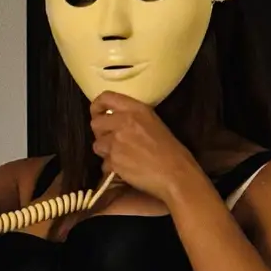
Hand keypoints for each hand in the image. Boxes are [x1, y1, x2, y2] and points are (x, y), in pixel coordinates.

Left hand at [89, 91, 205, 203]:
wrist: (175, 173)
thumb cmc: (171, 150)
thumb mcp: (153, 123)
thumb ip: (132, 118)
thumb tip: (116, 122)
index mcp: (135, 109)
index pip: (105, 97)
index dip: (97, 106)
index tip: (98, 113)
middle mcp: (123, 122)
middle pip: (96, 124)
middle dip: (101, 133)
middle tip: (112, 140)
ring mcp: (116, 142)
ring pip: (97, 145)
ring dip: (106, 151)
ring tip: (121, 156)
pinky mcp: (114, 161)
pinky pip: (104, 163)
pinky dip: (112, 167)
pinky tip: (126, 168)